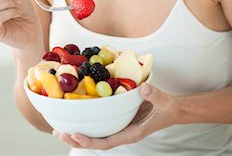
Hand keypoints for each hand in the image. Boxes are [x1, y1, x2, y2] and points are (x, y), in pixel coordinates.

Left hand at [53, 83, 179, 149]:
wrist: (172, 109)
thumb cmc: (168, 108)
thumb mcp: (163, 101)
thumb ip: (154, 95)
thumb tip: (144, 88)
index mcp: (132, 133)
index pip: (107, 142)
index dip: (90, 141)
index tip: (75, 134)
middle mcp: (123, 133)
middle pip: (97, 142)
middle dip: (77, 139)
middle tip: (59, 132)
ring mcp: (120, 127)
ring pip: (96, 135)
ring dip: (78, 133)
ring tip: (60, 129)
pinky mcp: (119, 120)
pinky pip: (101, 125)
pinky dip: (87, 123)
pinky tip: (77, 118)